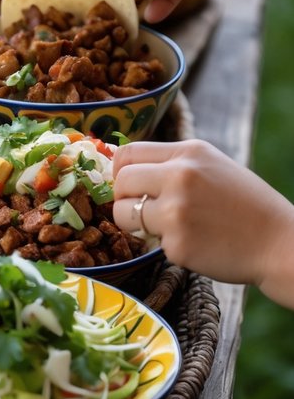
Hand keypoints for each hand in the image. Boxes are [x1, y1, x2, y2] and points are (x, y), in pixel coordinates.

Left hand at [111, 139, 293, 306]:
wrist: (280, 243)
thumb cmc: (245, 206)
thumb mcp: (212, 166)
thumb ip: (172, 164)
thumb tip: (124, 169)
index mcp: (189, 152)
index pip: (129, 152)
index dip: (120, 170)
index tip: (126, 184)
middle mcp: (180, 175)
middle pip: (121, 181)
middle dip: (123, 198)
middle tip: (141, 210)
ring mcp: (177, 210)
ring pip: (123, 214)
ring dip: (135, 224)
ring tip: (164, 227)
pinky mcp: (178, 244)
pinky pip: (151, 243)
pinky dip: (166, 246)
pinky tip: (194, 243)